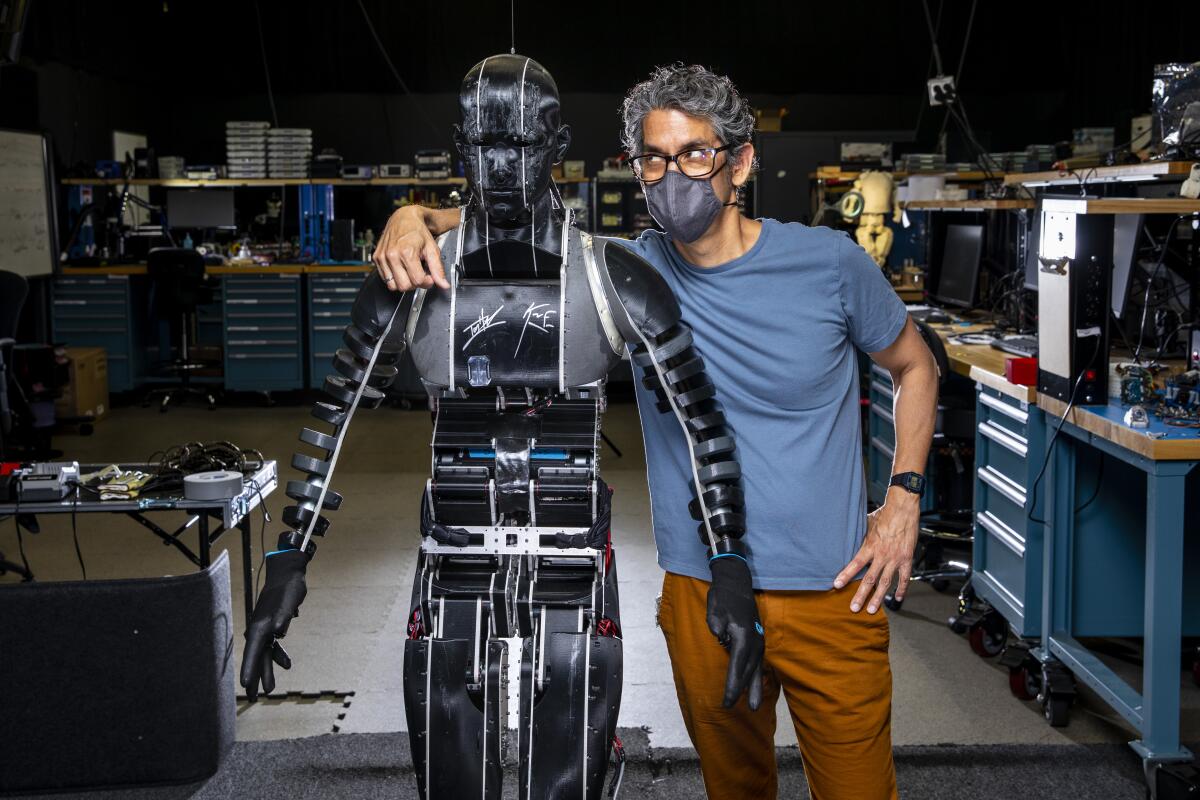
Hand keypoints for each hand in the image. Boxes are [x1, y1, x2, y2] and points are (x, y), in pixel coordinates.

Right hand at [241, 548, 307, 699]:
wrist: (289, 575)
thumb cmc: (289, 588)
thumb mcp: (290, 602)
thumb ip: (284, 617)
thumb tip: (278, 632)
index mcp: (261, 626)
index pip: (253, 651)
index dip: (250, 669)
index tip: (246, 685)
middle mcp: (259, 629)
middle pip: (256, 658)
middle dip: (255, 678)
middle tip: (252, 699)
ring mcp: (264, 629)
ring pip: (263, 655)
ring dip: (266, 671)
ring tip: (269, 690)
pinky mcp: (271, 627)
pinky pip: (271, 646)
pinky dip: (277, 656)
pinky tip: (286, 664)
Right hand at [372, 206, 448, 291]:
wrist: (403, 218)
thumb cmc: (417, 231)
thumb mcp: (432, 248)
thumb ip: (438, 268)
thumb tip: (444, 284)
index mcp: (407, 252)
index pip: (417, 280)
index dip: (426, 282)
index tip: (429, 277)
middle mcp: (392, 255)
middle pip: (404, 286)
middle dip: (415, 284)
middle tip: (420, 274)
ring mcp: (382, 257)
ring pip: (393, 285)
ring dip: (403, 282)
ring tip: (410, 272)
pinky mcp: (376, 258)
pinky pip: (385, 278)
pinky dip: (394, 278)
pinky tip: (401, 268)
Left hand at [706, 555, 764, 709]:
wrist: (737, 582)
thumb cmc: (723, 597)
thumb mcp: (714, 609)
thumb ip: (716, 624)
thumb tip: (719, 636)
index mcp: (743, 635)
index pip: (737, 666)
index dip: (732, 686)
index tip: (727, 701)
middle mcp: (754, 640)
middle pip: (748, 671)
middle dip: (740, 690)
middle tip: (730, 707)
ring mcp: (759, 639)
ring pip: (756, 668)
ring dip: (753, 687)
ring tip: (753, 706)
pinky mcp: (758, 638)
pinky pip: (758, 662)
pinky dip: (756, 676)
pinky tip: (756, 685)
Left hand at [834, 486, 920, 612]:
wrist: (903, 509)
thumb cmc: (884, 515)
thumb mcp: (866, 524)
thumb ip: (859, 536)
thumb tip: (846, 540)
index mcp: (870, 546)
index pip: (855, 564)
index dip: (846, 575)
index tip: (837, 585)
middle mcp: (882, 555)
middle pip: (870, 579)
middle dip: (861, 595)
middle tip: (853, 608)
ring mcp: (895, 559)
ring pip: (885, 583)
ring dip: (878, 598)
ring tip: (872, 609)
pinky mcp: (907, 559)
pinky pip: (904, 578)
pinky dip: (901, 589)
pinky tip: (896, 598)